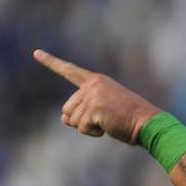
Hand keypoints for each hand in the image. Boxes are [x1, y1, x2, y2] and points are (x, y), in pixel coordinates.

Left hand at [33, 49, 160, 143]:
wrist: (148, 123)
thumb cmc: (130, 118)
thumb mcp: (104, 110)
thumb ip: (82, 111)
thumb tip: (63, 119)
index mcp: (96, 80)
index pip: (69, 70)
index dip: (51, 62)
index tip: (36, 53)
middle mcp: (91, 86)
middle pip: (67, 108)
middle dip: (80, 119)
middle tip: (104, 119)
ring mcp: (92, 97)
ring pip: (73, 120)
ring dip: (88, 127)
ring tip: (109, 122)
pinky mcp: (94, 110)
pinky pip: (82, 128)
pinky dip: (93, 133)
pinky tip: (108, 127)